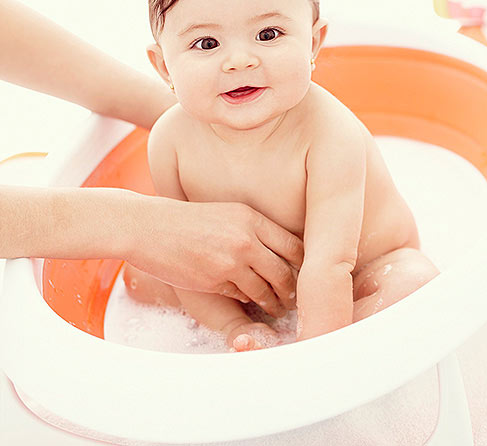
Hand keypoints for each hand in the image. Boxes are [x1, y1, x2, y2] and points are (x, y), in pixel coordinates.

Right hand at [126, 197, 301, 316]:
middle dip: (292, 290)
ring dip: (273, 302)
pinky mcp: (214, 280)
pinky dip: (249, 300)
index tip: (303, 274)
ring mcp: (230, 260)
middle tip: (293, 299)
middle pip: (284, 271)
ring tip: (277, 307)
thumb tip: (281, 252)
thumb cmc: (188, 220)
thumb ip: (254, 230)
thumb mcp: (228, 214)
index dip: (302, 264)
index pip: (293, 246)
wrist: (149, 226)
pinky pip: (241, 295)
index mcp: (251, 218)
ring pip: (265, 289)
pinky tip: (251, 302)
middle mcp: (246, 239)